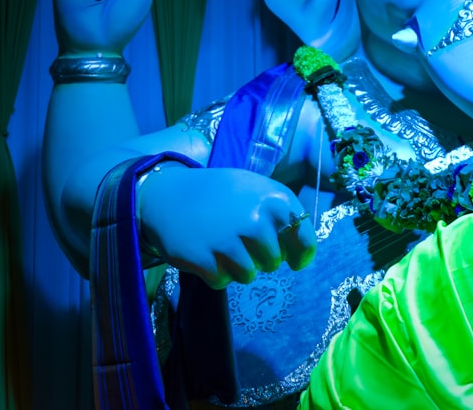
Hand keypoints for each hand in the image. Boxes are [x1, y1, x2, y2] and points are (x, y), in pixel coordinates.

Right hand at [136, 165, 317, 288]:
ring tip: (221, 245)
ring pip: (249, 275)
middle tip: (240, 242)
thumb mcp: (256, 190)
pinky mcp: (205, 259)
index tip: (295, 262)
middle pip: (273, 262)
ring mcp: (230, 240)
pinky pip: (222, 281)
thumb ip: (281, 215)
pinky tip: (205, 252)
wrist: (169, 195)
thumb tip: (302, 251)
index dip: (300, 255)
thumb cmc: (220, 194)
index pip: (304, 241)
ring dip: (236, 267)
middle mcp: (257, 220)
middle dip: (259, 258)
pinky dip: (214, 273)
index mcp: (275, 199)